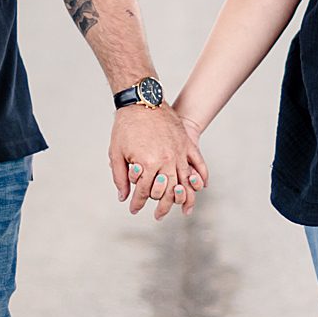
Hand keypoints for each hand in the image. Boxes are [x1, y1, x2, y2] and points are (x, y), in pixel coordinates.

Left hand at [110, 103, 205, 218]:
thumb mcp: (117, 152)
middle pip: (168, 192)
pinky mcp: (187, 144)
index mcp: (148, 163)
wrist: (142, 100)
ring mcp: (179, 153)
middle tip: (158, 216)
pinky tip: (200, 187)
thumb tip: (122, 197)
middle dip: (162, 207)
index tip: (134, 210)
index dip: (138, 203)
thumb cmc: (126, 126)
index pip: (144, 191)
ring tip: (185, 210)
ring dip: (184, 199)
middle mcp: (166, 160)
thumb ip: (120, 176)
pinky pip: (198, 164)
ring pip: (185, 182)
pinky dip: (201, 177)